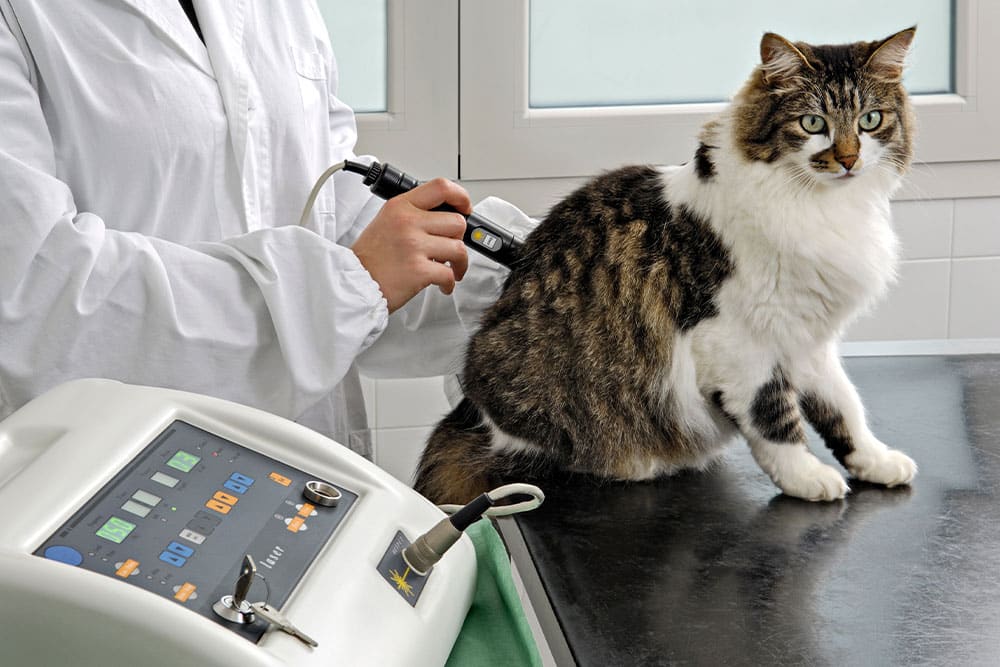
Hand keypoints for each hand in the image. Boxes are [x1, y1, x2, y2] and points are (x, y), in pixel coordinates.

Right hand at [352, 178, 470, 312]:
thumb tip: (444, 219)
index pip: (441, 187)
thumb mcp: (385, 222)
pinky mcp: (419, 270)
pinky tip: (443, 284)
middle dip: (459, 239)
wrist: (351, 284)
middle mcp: (407, 222)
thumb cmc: (368, 258)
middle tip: (452, 249)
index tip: (465, 208)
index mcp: (400, 207)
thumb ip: (412, 216)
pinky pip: (449, 274)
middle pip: (457, 222)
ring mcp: (414, 246)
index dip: (461, 197)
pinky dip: (450, 283)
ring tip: (451, 269)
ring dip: (459, 263)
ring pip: (458, 249)